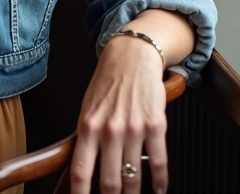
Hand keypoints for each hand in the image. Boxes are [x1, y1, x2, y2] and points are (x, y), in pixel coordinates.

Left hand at [69, 35, 167, 193]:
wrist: (130, 58)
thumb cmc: (107, 85)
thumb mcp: (87, 110)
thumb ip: (86, 139)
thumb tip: (83, 169)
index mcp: (87, 126)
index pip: (80, 171)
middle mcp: (109, 130)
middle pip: (109, 181)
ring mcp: (134, 129)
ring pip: (133, 176)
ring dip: (133, 193)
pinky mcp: (156, 126)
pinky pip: (159, 162)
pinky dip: (159, 181)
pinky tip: (158, 189)